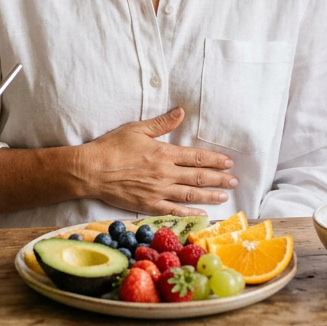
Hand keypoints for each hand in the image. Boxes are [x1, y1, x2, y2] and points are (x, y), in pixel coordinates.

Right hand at [74, 107, 237, 216]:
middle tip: (234, 181)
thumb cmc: (112, 147)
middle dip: (219, 179)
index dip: (215, 160)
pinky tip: (202, 213)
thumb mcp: (137, 129)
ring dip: (210, 195)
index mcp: (164, 153)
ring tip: (224, 195)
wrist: (91, 170)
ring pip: (190, 194)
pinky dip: (190, 212)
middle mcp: (165, 174)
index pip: (196, 157)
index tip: (228, 162)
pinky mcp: (148, 204)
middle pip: (199, 176)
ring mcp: (158, 191)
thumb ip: (162, 122)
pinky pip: (174, 210)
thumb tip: (181, 112)